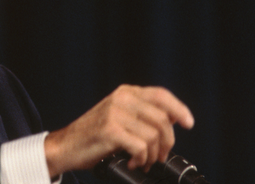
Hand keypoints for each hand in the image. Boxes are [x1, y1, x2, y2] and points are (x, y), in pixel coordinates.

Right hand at [43, 84, 193, 176]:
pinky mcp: (110, 130)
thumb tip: (171, 122)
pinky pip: (141, 146)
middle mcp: (121, 99)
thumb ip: (140, 114)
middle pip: (162, 118)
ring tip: (143, 161)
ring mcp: (115, 113)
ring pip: (153, 135)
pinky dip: (141, 159)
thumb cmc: (93, 136)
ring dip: (153, 154)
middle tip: (159, 156)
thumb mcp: (118, 117)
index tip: (189, 124)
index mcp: (125, 93)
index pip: (161, 95)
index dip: (179, 109)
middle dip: (167, 142)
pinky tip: (133, 162)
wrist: (65, 147)